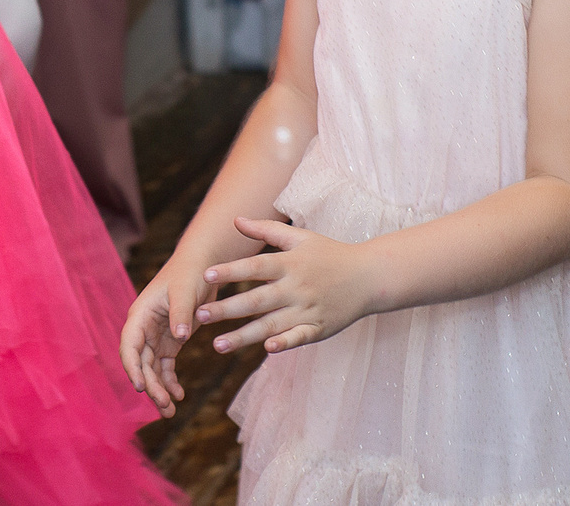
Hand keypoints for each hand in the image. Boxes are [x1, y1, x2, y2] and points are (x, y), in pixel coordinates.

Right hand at [118, 247, 214, 415]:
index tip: (140, 387)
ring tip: (170, 412)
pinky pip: (166, 366)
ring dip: (159, 389)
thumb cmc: (190, 273)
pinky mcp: (170, 341)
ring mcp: (156, 336)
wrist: (202, 265)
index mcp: (140, 314)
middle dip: (150, 386)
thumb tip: (179, 337)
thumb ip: (181, 313)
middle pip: (141, 362)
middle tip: (164, 406)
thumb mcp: (185, 291)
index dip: (132, 366)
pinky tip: (179, 395)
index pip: (129, 344)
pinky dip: (170, 381)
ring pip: (152, 368)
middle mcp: (144, 328)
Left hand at [195, 216, 376, 355]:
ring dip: (244, 336)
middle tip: (199, 315)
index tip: (206, 275)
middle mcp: (297, 287)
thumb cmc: (330, 254)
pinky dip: (285, 343)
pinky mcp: (320, 328)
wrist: (370, 277)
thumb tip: (235, 220)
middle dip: (227, 309)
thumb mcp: (300, 237)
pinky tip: (266, 350)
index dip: (231, 271)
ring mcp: (308, 310)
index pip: (256, 267)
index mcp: (290, 263)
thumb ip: (266, 229)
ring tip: (217, 344)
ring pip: (272, 324)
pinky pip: (299, 337)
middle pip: (258, 300)